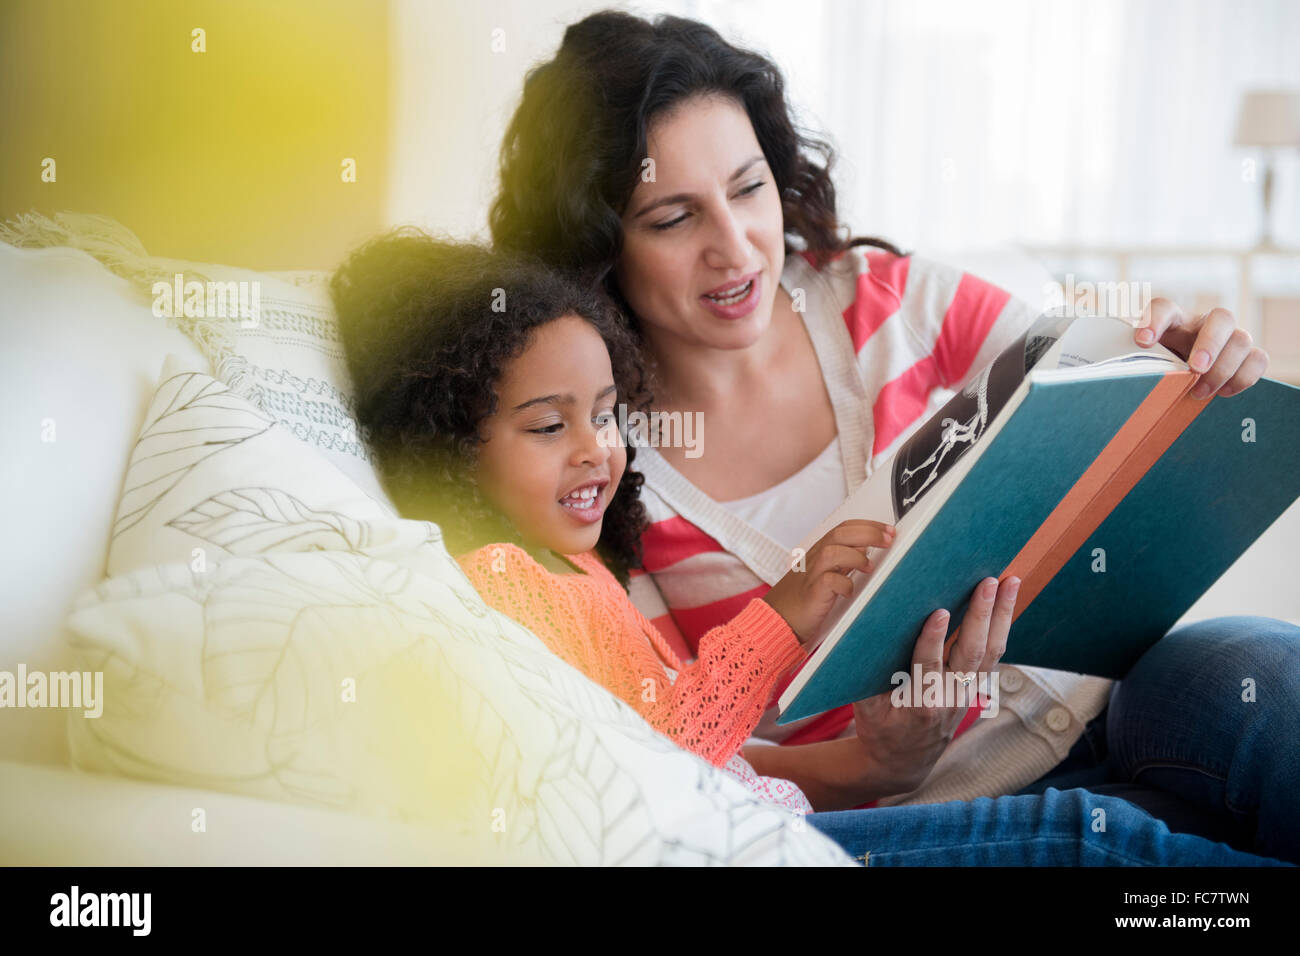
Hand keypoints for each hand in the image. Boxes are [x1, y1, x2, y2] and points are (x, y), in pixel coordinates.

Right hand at [762, 519, 893, 643]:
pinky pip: (828, 581)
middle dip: (868, 533)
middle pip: (841, 534)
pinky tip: (849, 591)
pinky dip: (843, 584)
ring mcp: (811, 575)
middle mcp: (814, 559)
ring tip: (869, 567)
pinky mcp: (811, 593)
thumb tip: (867, 548)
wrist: (778, 620)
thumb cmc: (803, 600)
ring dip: (855, 556)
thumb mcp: (826, 574)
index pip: (844, 528)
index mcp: (819, 552)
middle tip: (889, 539)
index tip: (888, 530)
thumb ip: (844, 561)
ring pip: (832, 552)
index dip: (868, 525)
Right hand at [849, 574, 1020, 796]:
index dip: (933, 639)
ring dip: (1002, 615)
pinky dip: (1002, 625)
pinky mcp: (974, 687)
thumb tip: (868, 629)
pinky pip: (993, 654)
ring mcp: (966, 692)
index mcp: (918, 703)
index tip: (939, 612)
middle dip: (980, 615)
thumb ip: (868, 674)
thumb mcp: (865, 706)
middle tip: (987, 583)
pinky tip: (1008, 600)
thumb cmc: (879, 727)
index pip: (927, 666)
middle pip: (970, 653)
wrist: (904, 760)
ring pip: (990, 652)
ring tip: (1011, 581)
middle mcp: (949, 697)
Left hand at [1135, 299, 1269, 398]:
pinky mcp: (1246, 357)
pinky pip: (1258, 359)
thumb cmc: (1157, 368)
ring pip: (1242, 339)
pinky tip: (1223, 393)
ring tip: (1200, 392)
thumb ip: (1137, 364)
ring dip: (1224, 367)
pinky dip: (1244, 377)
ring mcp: (1228, 339)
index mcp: (1173, 320)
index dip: (1154, 320)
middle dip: (1210, 344)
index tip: (1142, 341)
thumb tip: (1123, 382)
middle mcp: (1204, 325)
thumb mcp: (1143, 362)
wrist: (1178, 380)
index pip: (1164, 308)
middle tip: (1195, 368)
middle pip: (1220, 318)